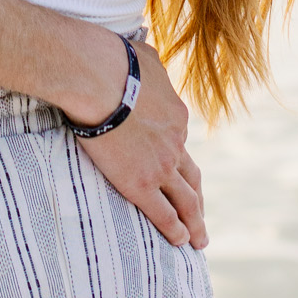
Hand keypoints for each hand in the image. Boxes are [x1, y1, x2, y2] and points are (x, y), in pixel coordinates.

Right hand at [76, 45, 206, 248]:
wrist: (97, 79)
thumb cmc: (113, 61)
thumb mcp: (142, 55)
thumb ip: (149, 65)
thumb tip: (143, 57)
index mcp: (176, 116)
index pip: (178, 140)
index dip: (173, 153)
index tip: (168, 164)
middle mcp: (176, 144)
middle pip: (192, 177)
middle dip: (198, 198)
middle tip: (200, 215)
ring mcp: (161, 167)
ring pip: (186, 201)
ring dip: (195, 222)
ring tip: (198, 239)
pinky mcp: (140, 184)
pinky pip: (163, 214)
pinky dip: (174, 229)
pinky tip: (179, 241)